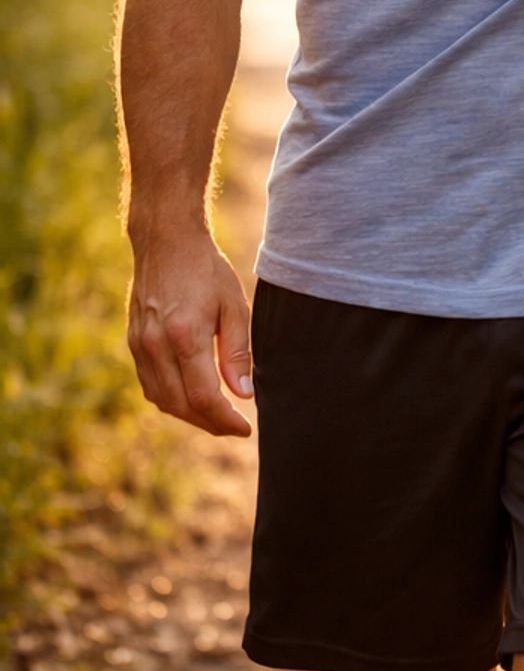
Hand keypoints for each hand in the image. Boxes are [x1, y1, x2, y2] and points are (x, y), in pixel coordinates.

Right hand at [127, 227, 253, 437]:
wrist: (165, 242)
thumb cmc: (206, 270)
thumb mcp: (234, 305)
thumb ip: (238, 352)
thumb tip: (243, 394)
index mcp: (185, 336)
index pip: (204, 397)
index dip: (225, 420)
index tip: (245, 428)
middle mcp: (156, 346)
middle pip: (181, 406)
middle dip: (210, 424)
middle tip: (234, 427)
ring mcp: (139, 346)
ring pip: (162, 401)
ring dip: (190, 416)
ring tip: (216, 417)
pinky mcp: (132, 343)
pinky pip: (150, 386)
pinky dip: (171, 400)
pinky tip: (191, 398)